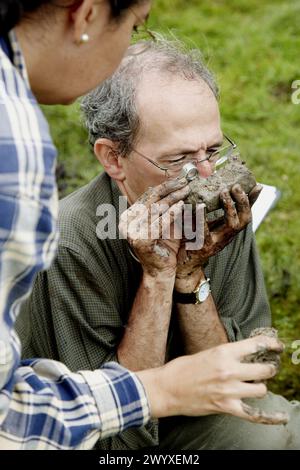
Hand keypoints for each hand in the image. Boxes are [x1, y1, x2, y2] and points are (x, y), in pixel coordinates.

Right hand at [119, 177, 189, 277]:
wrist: (161, 271)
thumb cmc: (164, 245)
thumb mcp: (163, 221)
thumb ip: (163, 206)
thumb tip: (173, 183)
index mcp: (128, 217)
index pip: (147, 196)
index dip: (163, 187)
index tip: (178, 179)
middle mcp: (126, 223)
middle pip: (151, 200)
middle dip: (169, 189)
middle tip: (184, 181)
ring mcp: (132, 232)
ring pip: (156, 209)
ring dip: (173, 198)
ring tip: (186, 190)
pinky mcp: (141, 240)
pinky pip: (159, 223)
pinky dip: (171, 213)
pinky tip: (181, 205)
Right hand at [138, 335, 287, 424]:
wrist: (166, 388)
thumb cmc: (183, 369)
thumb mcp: (206, 353)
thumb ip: (227, 355)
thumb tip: (246, 355)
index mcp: (223, 352)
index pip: (256, 345)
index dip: (271, 345)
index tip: (278, 346)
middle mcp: (229, 370)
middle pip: (264, 369)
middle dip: (268, 369)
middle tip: (266, 369)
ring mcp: (228, 390)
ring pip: (261, 389)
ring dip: (260, 387)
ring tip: (253, 386)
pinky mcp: (226, 407)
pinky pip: (254, 414)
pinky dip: (269, 417)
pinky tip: (281, 416)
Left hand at [175, 183, 261, 290]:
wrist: (183, 265)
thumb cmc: (193, 241)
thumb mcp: (205, 224)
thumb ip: (211, 211)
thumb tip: (215, 189)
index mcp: (228, 231)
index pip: (246, 214)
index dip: (253, 201)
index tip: (257, 186)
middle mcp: (226, 237)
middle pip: (244, 220)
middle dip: (243, 202)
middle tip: (236, 187)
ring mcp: (216, 242)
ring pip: (232, 226)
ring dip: (230, 208)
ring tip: (223, 193)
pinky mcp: (203, 247)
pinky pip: (206, 231)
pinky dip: (203, 217)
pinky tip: (200, 206)